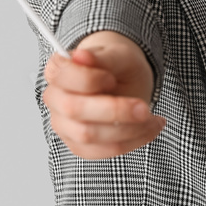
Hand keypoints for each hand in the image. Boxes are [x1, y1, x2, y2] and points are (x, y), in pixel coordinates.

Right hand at [42, 30, 165, 158]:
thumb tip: (81, 56)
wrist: (125, 80)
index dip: (89, 79)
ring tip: (150, 117)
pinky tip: (147, 128)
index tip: (111, 78)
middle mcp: (55, 99)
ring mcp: (64, 125)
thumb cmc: (119, 66)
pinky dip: (131, 142)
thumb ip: (103, 57)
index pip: (64, 77)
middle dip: (114, 111)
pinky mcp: (79, 145)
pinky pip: (102, 151)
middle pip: (73, 110)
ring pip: (88, 135)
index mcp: (58, 70)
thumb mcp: (119, 55)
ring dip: (126, 129)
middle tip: (143, 107)